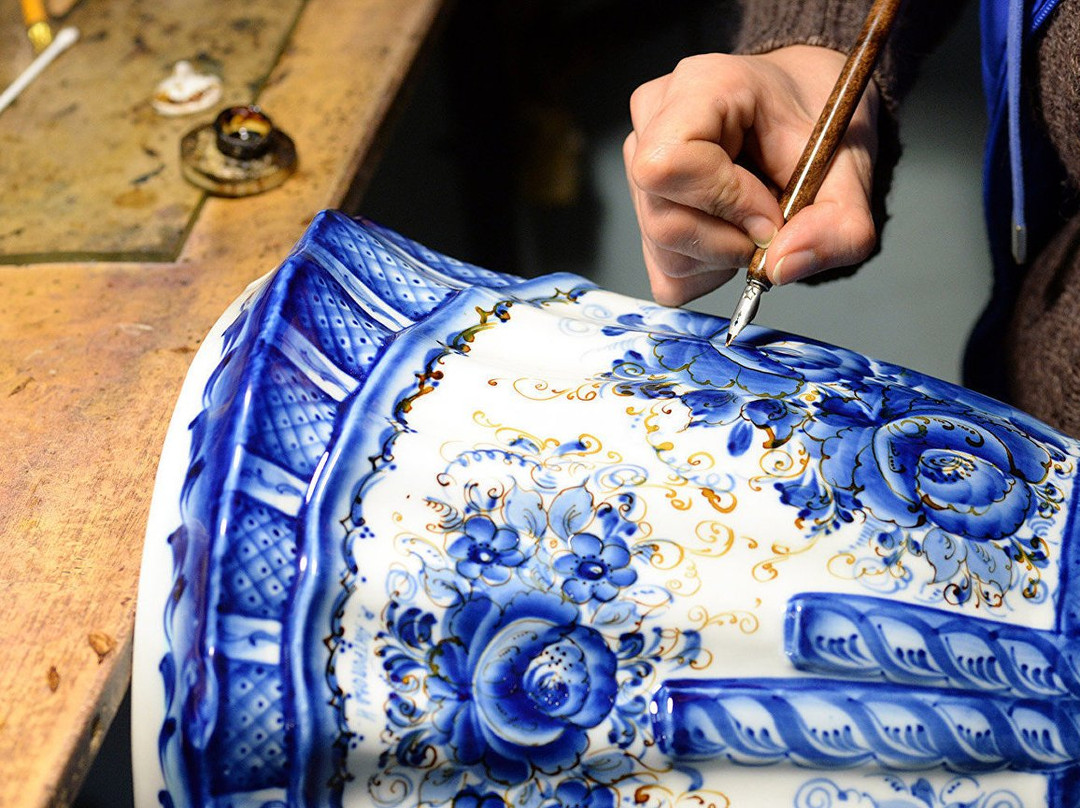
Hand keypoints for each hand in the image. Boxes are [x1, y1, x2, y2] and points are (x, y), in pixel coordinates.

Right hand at [624, 46, 879, 305]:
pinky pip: (661, 267)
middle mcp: (654, 118)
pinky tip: (730, 233)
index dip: (724, 203)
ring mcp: (638, 160)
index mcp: (700, 86)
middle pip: (663, 221)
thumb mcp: (852, 173)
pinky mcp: (639, 201)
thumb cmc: (819, 123)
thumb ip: (838, 226)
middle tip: (771, 225)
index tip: (771, 211)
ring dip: (719, 256)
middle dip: (727, 242)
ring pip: (660, 249)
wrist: (807, 108)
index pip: (670, 164)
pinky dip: (705, 267)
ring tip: (753, 221)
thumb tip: (781, 266)